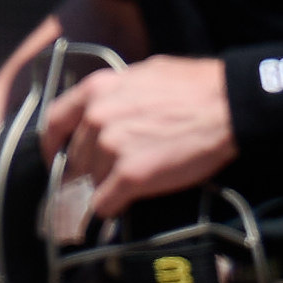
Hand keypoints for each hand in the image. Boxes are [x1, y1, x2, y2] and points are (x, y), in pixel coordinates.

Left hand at [44, 51, 239, 207]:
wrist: (229, 105)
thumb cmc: (197, 86)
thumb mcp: (145, 73)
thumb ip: (118, 93)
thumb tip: (108, 108)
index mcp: (96, 90)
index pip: (54, 123)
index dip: (54, 146)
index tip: (58, 159)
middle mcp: (96, 118)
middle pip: (74, 159)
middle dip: (82, 175)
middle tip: (94, 185)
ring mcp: (111, 148)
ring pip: (88, 182)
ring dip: (98, 192)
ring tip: (111, 198)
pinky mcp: (130, 175)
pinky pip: (104, 202)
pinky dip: (109, 209)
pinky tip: (118, 209)